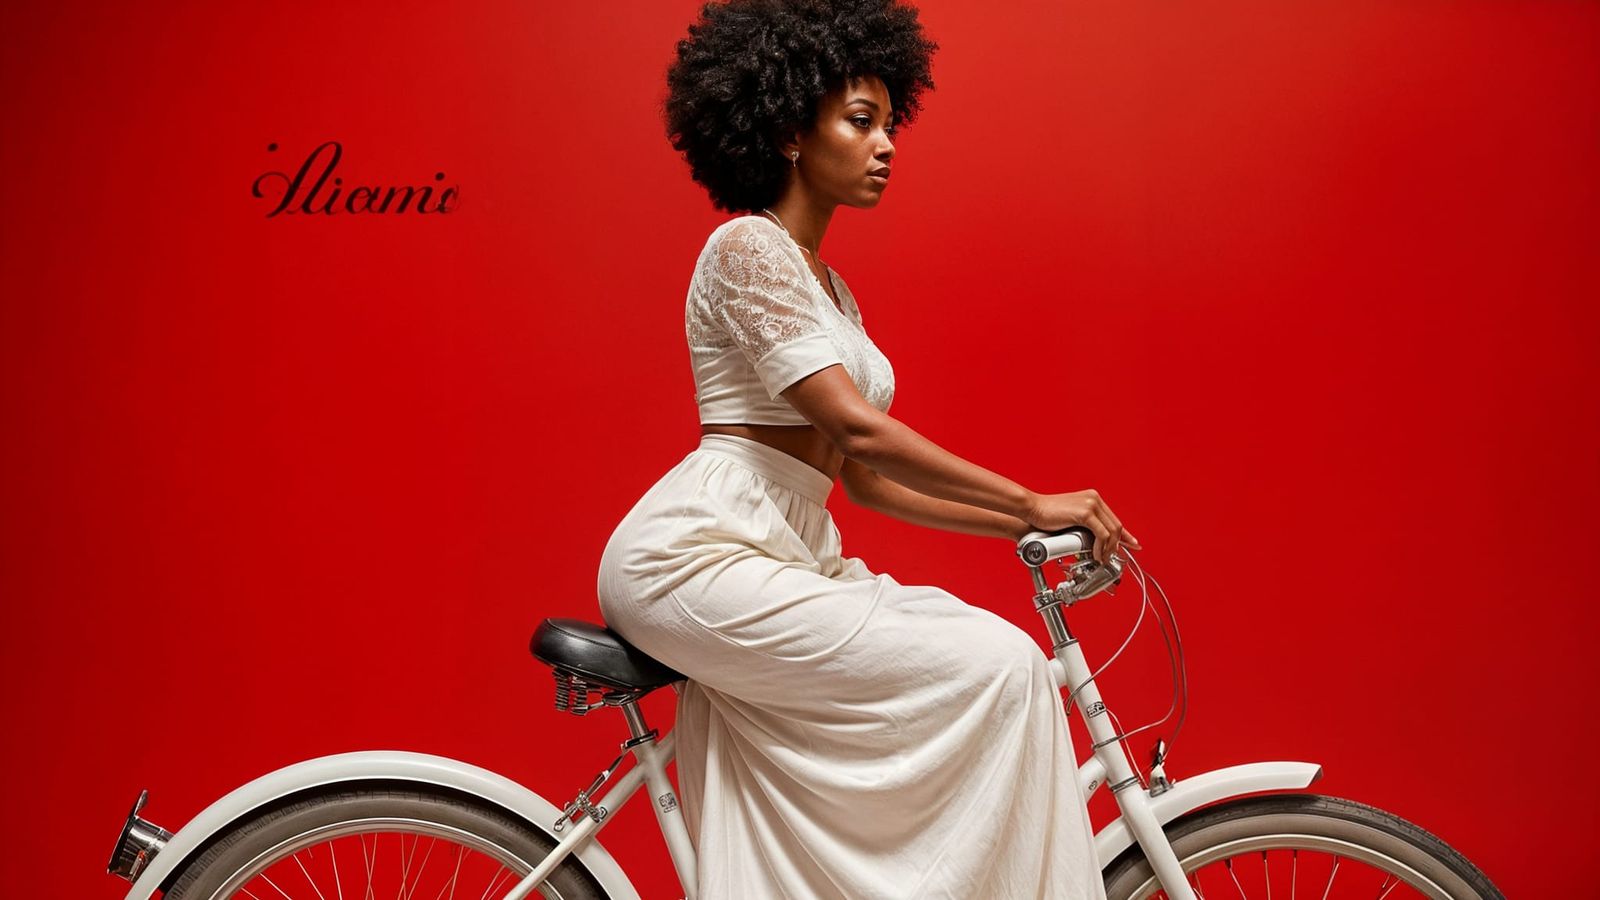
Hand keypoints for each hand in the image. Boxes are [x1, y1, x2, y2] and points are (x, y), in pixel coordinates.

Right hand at [1024, 489, 1141, 564]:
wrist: (1032, 509)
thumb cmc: (1046, 515)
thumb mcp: (1071, 519)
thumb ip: (1085, 527)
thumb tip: (1094, 542)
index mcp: (1093, 499)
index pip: (1114, 519)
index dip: (1125, 534)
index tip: (1133, 544)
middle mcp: (1095, 499)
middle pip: (1116, 526)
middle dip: (1116, 546)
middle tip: (1109, 559)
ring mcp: (1091, 504)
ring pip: (1111, 531)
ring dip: (1108, 549)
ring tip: (1101, 559)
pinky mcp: (1085, 513)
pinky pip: (1101, 534)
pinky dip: (1101, 547)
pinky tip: (1096, 555)